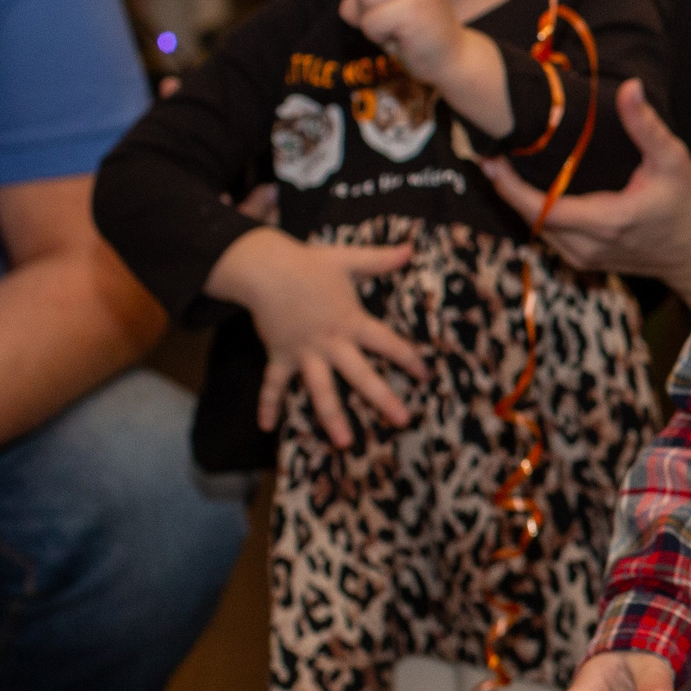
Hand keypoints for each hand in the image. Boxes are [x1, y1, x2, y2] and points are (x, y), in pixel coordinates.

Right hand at [211, 228, 426, 447]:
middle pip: (361, 376)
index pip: (388, 344)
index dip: (410, 359)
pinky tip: (265, 426)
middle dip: (383, 399)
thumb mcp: (348, 260)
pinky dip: (267, 404)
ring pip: (321, 390)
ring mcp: (304, 353)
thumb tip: (412, 248)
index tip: (427, 375)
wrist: (264, 268)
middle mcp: (331, 342)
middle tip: (402, 421)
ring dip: (332, 417)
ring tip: (345, 443)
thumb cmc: (308, 264)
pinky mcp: (279, 356)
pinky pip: (273, 384)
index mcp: (352, 322)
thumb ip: (381, 259)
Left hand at [341, 0, 467, 81]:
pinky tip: (401, 40)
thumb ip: (360, 1)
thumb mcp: (384, 10)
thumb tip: (346, 6)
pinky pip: (369, 20)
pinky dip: (377, 35)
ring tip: (396, 29)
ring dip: (370, 19)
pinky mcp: (413, 11)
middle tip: (391, 17)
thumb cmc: (415, 35)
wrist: (452, 61)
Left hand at [480, 79, 690, 303]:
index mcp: (606, 221)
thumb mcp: (672, 161)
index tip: (491, 159)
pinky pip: (548, 235)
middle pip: (529, 218)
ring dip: (518, 201)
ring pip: (536, 228)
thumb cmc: (686, 205)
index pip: (541, 209)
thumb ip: (646, 125)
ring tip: (502, 167)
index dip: (509, 186)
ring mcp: (583, 258)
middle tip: (490, 154)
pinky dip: (534, 212)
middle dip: (506, 187)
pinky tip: (528, 188)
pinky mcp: (583, 260)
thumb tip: (629, 86)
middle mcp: (587, 246)